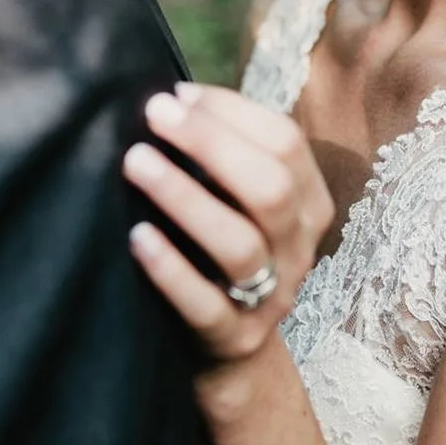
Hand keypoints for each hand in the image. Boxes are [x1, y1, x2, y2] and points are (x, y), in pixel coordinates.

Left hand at [122, 83, 332, 364]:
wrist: (231, 350)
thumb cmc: (221, 252)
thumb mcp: (240, 202)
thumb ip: (224, 157)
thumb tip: (170, 98)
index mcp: (309, 204)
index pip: (286, 143)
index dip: (233, 113)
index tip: (177, 94)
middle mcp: (299, 248)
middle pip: (271, 187)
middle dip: (211, 143)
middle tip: (155, 115)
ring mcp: (272, 297)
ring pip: (240, 244)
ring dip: (185, 197)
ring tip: (136, 163)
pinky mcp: (235, 338)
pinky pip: (206, 306)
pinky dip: (171, 270)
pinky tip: (139, 237)